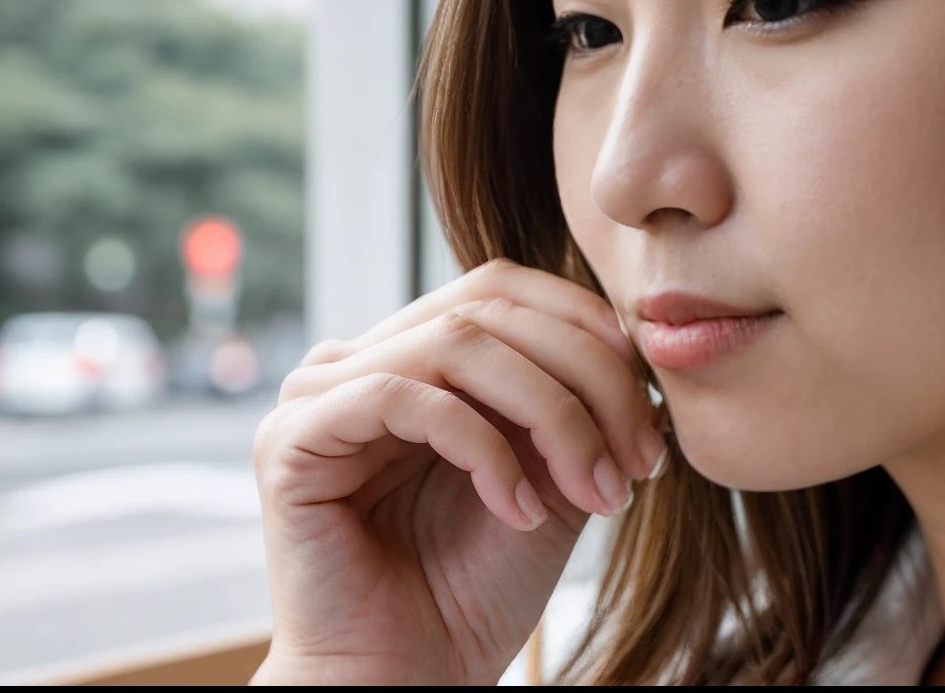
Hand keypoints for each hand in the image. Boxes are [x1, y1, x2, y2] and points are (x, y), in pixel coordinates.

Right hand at [250, 260, 663, 683]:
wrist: (412, 683)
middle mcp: (357, 362)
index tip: (653, 408)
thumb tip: (639, 345)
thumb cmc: (473, 590)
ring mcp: (316, 396)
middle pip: (490, 309)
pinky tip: (517, 511)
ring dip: (551, 412)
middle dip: (587, 377)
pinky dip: (481, 447)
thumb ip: (578, 403)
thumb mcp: (551, 476)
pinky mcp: (290, 440)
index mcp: (412, 359)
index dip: (587, 327)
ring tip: (591, 489)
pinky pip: (400, 396)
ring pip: (458, 344)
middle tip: (637, 460)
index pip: (503, 290)